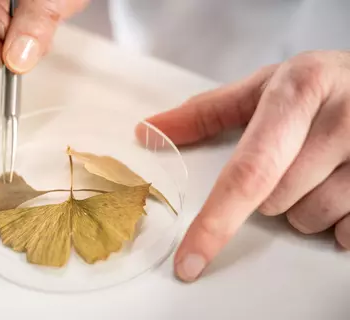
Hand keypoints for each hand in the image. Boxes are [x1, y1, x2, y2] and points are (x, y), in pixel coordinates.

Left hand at [138, 51, 349, 281]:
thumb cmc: (317, 87)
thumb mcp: (264, 87)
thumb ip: (206, 112)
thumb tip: (150, 130)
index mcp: (299, 91)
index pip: (250, 172)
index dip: (216, 221)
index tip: (190, 258)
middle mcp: (343, 119)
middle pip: (276, 201)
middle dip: (270, 193)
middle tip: (288, 158)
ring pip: (310, 219)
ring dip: (303, 205)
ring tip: (319, 166)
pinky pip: (348, 232)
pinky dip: (337, 218)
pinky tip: (343, 183)